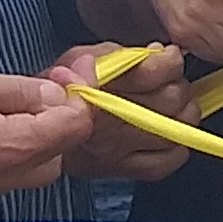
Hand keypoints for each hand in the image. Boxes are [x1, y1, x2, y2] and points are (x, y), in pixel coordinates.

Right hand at [0, 67, 95, 196]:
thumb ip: (21, 91)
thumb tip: (58, 94)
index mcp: (15, 148)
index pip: (76, 125)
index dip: (79, 92)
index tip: (67, 67)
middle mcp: (12, 175)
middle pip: (65, 143)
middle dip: (63, 109)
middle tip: (42, 78)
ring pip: (44, 156)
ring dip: (42, 125)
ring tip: (15, 95)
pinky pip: (18, 164)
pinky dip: (21, 139)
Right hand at [47, 44, 198, 181]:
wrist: (39, 128)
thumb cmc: (63, 89)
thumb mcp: (83, 56)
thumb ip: (120, 54)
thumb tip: (156, 52)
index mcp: (98, 86)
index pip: (153, 71)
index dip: (170, 60)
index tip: (168, 56)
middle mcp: (109, 121)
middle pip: (171, 100)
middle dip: (178, 84)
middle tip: (170, 81)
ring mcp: (118, 149)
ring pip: (176, 129)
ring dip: (183, 113)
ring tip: (171, 105)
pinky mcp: (123, 169)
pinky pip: (169, 160)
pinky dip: (177, 144)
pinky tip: (167, 132)